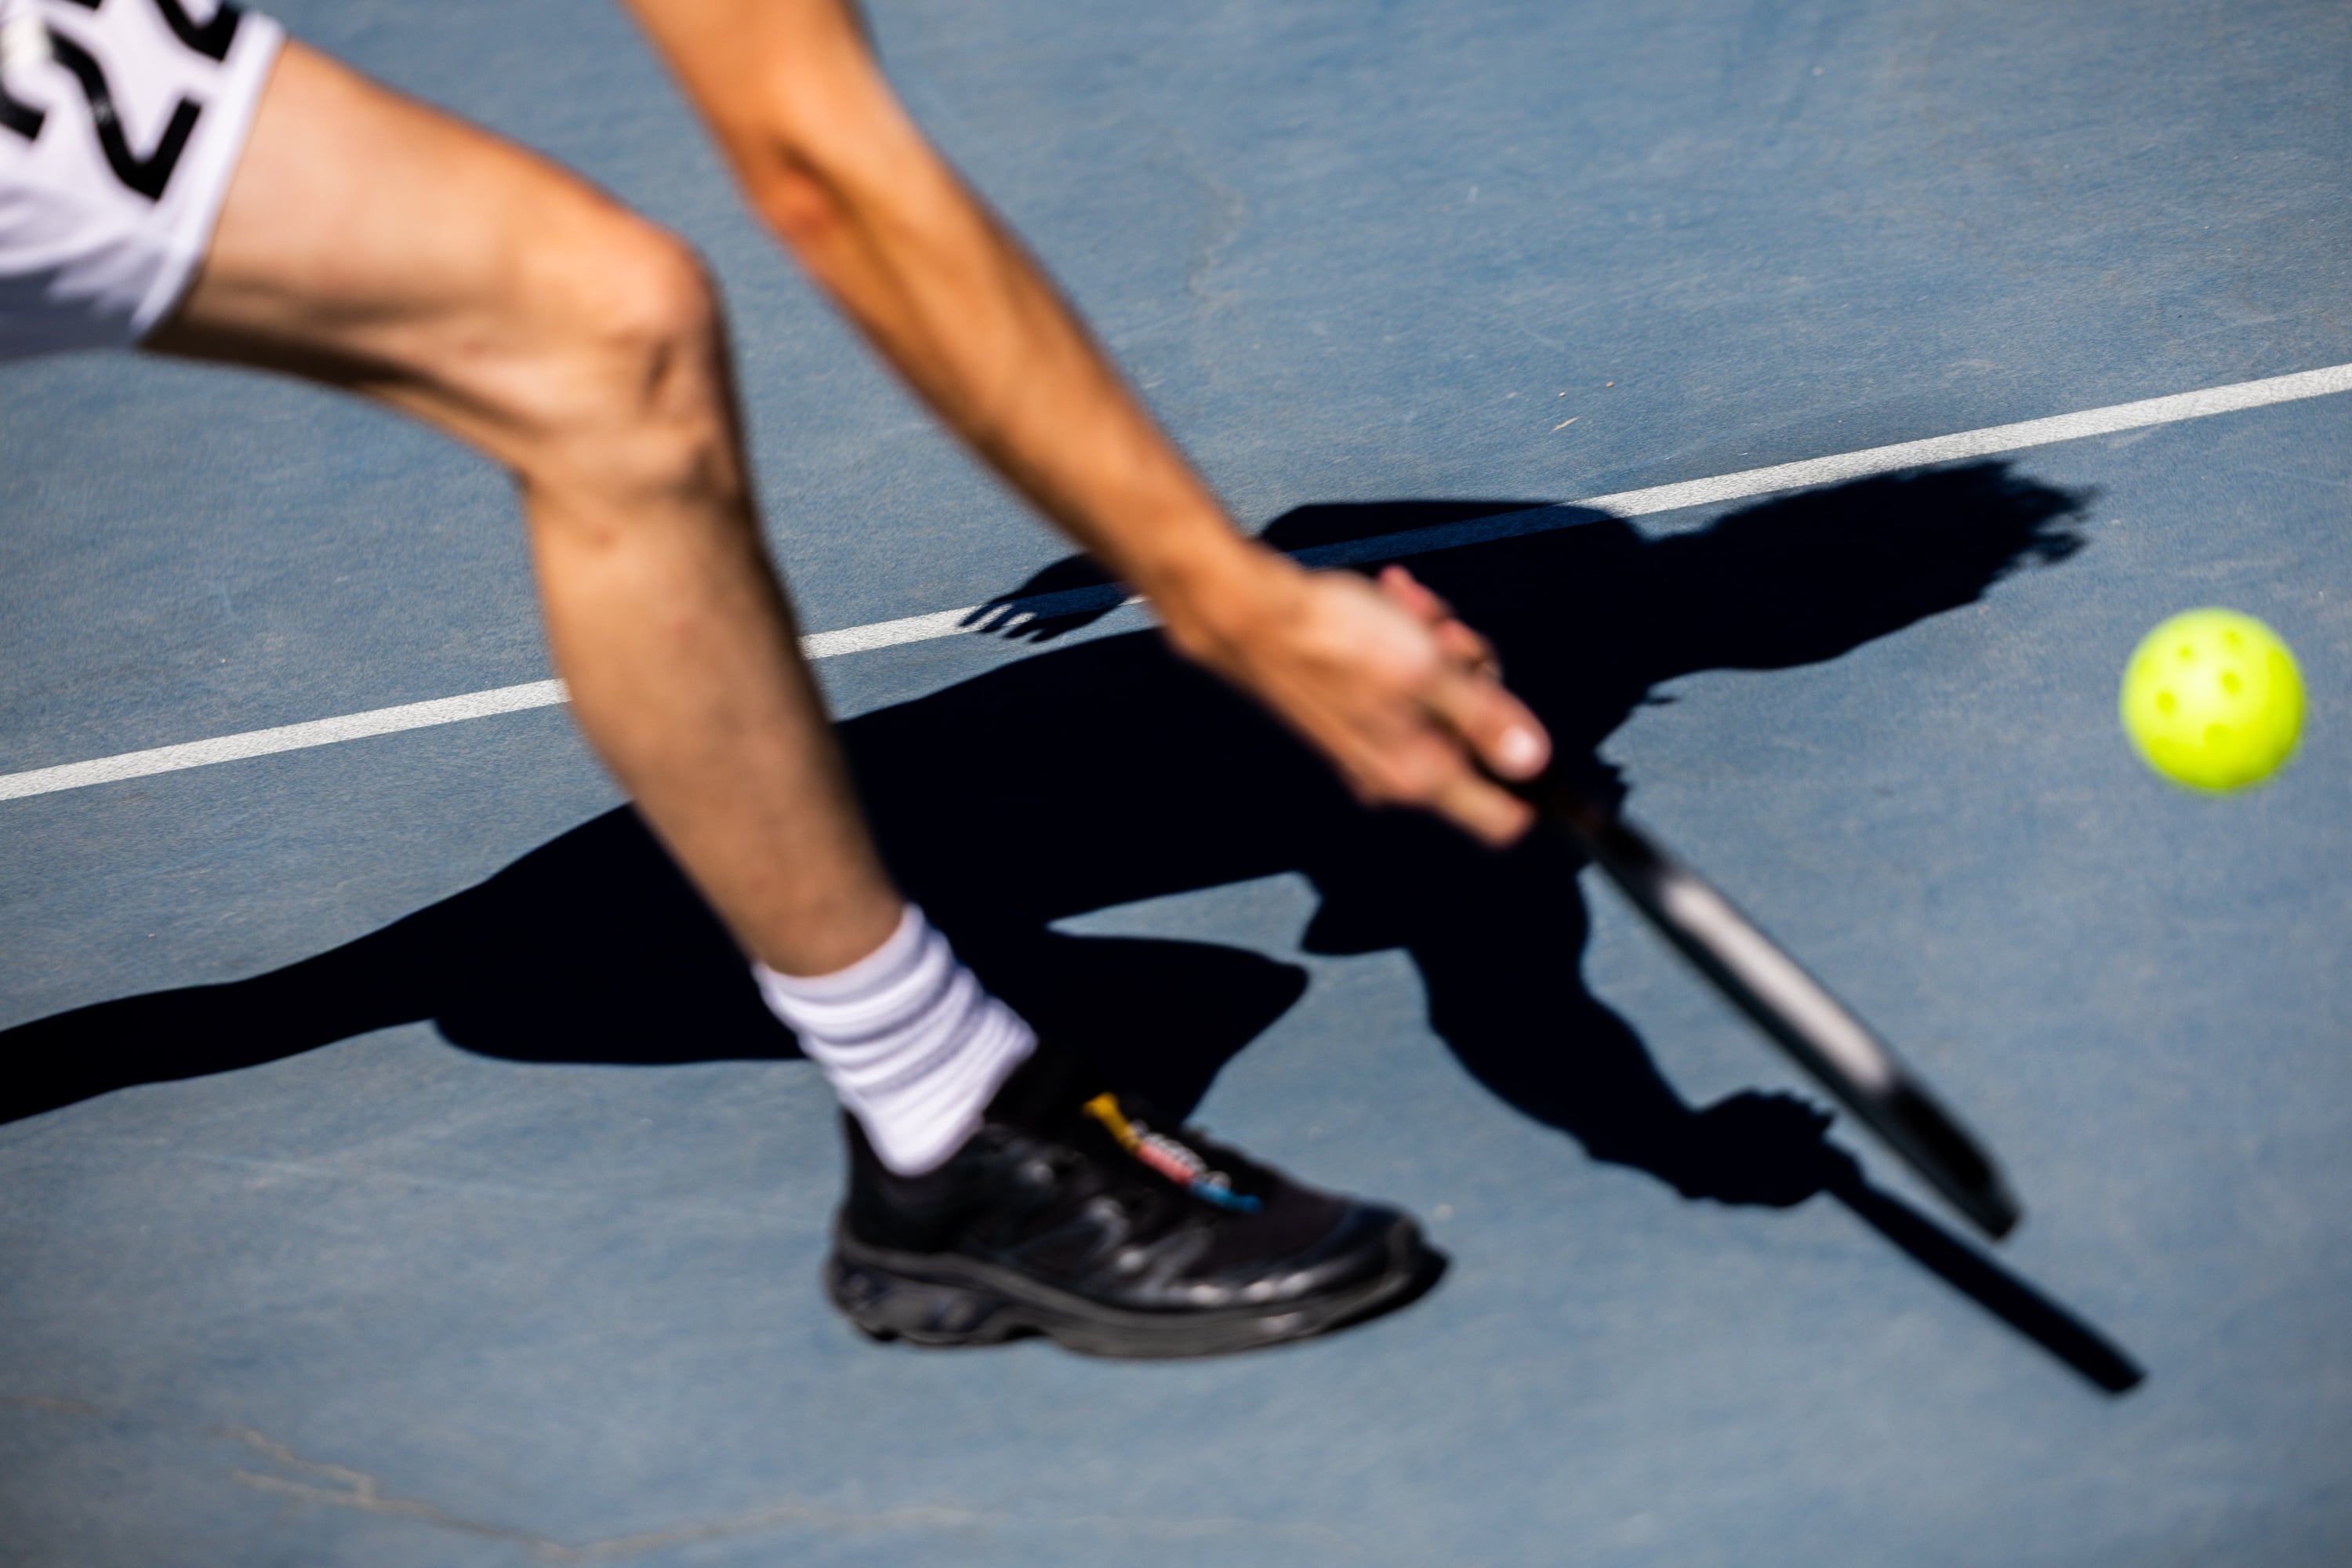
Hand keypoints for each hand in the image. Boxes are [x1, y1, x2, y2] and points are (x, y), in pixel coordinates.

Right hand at [1168, 555, 1552, 843]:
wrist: (1250, 616)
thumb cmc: (1333, 641)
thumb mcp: (1428, 672)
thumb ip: (1485, 719)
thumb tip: (1534, 761)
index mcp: (1421, 775)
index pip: (1500, 818)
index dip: (1530, 787)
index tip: (1528, 733)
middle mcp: (1398, 771)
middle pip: (1476, 738)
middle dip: (1472, 673)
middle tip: (1447, 635)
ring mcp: (1374, 742)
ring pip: (1440, 696)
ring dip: (1434, 643)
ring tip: (1406, 605)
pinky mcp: (1354, 711)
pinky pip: (1403, 681)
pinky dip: (1403, 639)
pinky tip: (1390, 599)